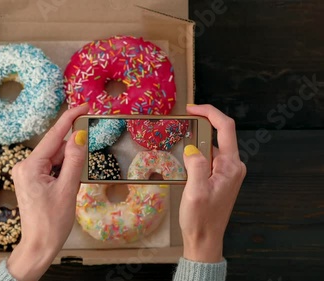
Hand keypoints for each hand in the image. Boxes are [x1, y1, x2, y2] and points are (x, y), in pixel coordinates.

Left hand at [7, 105, 88, 280]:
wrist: (38, 247)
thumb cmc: (52, 223)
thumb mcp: (68, 190)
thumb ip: (74, 161)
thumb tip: (80, 136)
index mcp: (30, 166)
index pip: (54, 136)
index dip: (70, 118)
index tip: (85, 106)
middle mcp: (24, 166)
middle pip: (55, 148)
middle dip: (72, 150)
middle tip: (83, 163)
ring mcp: (26, 173)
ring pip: (54, 158)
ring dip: (68, 163)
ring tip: (72, 186)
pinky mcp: (31, 180)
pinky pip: (51, 167)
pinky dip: (63, 170)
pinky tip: (68, 183)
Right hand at [180, 104, 246, 262]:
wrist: (205, 240)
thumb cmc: (201, 219)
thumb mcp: (196, 192)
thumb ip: (196, 166)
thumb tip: (191, 148)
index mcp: (231, 166)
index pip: (226, 128)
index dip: (210, 113)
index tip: (192, 108)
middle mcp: (232, 166)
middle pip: (219, 134)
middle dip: (201, 125)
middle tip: (181, 123)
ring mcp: (227, 172)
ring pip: (212, 146)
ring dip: (197, 141)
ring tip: (179, 142)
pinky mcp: (219, 178)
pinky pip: (209, 158)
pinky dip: (196, 153)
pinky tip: (183, 159)